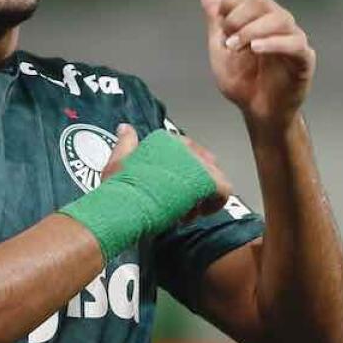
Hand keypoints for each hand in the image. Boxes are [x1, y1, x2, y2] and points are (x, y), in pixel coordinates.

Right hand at [102, 124, 231, 222]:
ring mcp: (197, 163)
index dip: (182, 173)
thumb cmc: (119, 189)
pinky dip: (215, 203)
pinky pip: (225, 189)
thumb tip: (125, 128)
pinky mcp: (207, 181)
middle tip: (179, 202)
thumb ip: (126, 143)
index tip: (172, 188)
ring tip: (185, 211)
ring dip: (203, 195)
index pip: (187, 152)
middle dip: (195, 184)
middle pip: (203, 165)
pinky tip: (199, 213)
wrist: (124, 205)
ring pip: (214, 177)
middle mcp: (184, 147)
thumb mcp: (118, 161)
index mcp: (165, 140)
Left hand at [197, 0, 315, 130]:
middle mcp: (278, 21)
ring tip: (236, 48)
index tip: (221, 24)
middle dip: (237, 18)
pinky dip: (273, 43)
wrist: (257, 111)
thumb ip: (215, 15)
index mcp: (259, 14)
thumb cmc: (242, 79)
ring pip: (279, 18)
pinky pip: (294, 43)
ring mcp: (293, 38)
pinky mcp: (303, 59)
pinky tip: (255, 49)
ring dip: (251, 31)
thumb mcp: (221, 44)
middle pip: (261, 0)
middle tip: (228, 42)